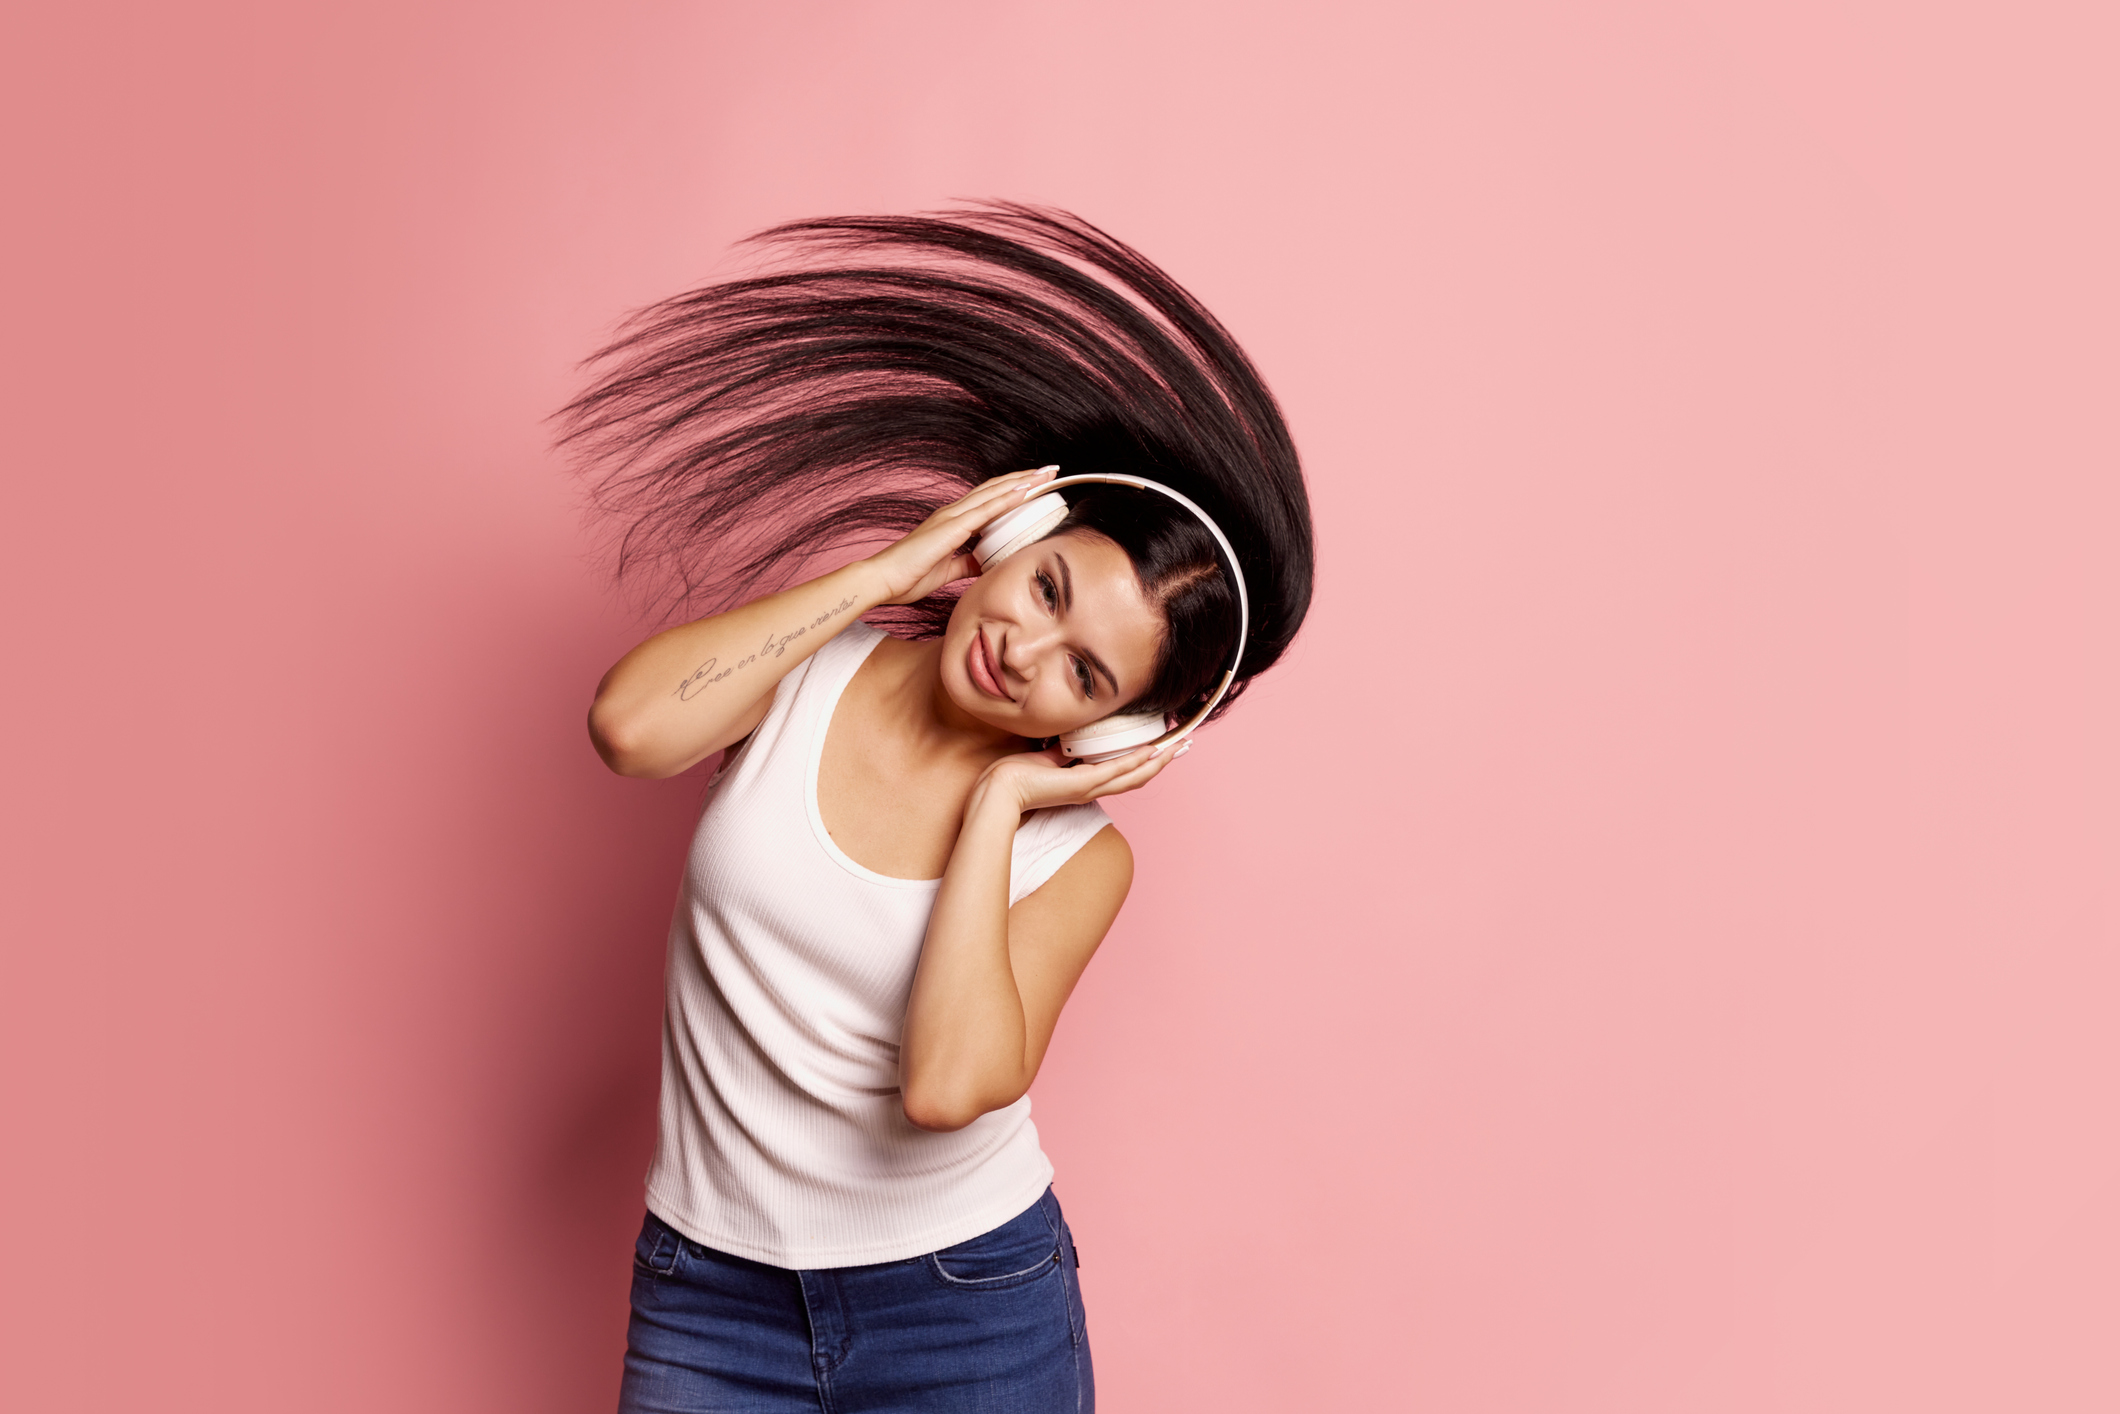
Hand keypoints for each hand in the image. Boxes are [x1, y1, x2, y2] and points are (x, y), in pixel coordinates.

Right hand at [862, 467, 1059, 605]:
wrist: (882, 580)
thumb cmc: (908, 576)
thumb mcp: (948, 570)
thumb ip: (967, 563)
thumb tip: (984, 562)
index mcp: (952, 522)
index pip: (989, 499)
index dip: (1013, 490)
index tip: (1037, 485)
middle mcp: (953, 513)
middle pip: (996, 489)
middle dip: (1024, 478)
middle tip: (1050, 470)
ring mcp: (951, 517)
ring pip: (994, 492)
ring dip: (1022, 481)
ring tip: (1046, 473)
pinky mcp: (950, 528)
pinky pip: (985, 510)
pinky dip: (1007, 499)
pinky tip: (1025, 491)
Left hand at [976, 739, 1186, 815]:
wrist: (998, 791)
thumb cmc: (1016, 776)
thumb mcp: (1047, 757)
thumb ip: (1065, 750)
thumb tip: (1074, 739)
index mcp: (1085, 782)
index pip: (1123, 772)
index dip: (1146, 762)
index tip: (1163, 747)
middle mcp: (1092, 788)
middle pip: (1137, 777)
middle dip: (1162, 762)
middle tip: (1184, 747)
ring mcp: (1088, 788)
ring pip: (1132, 776)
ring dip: (1157, 762)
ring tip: (1177, 748)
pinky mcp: (1080, 784)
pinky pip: (1114, 771)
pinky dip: (1134, 761)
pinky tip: (1149, 752)